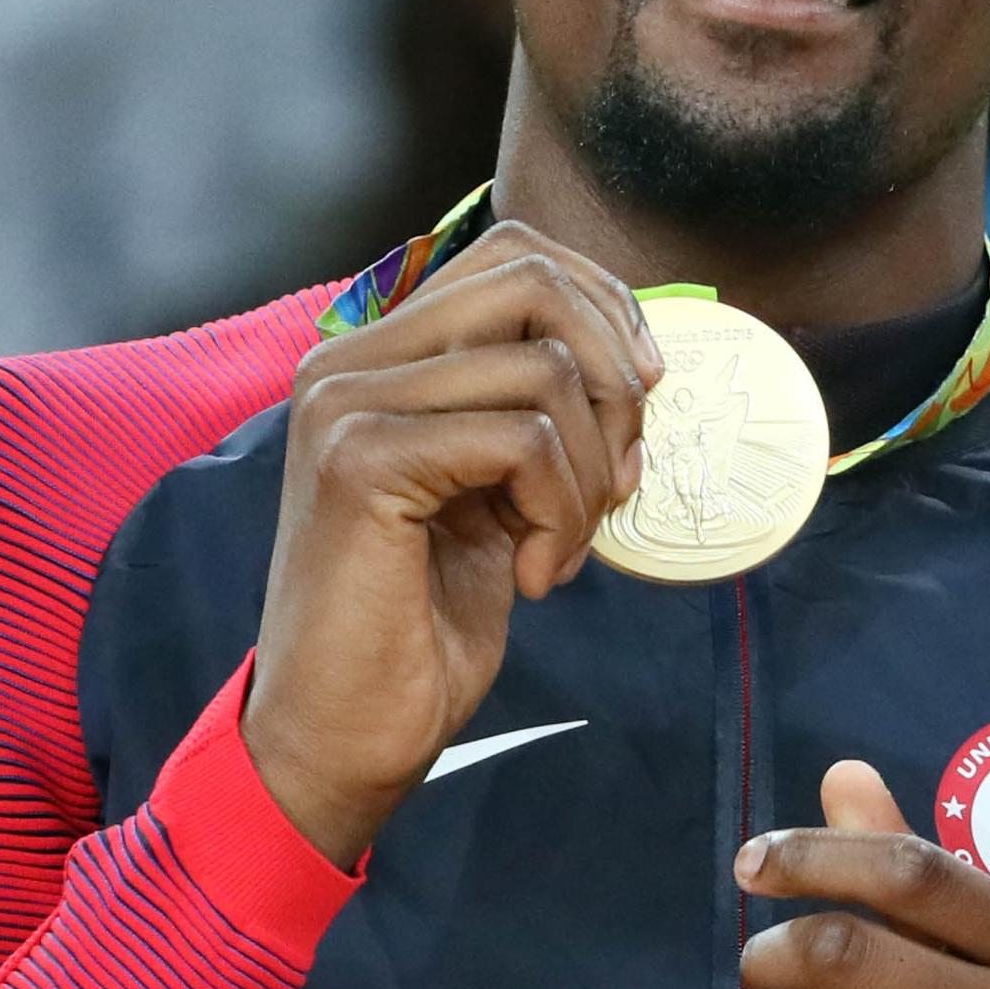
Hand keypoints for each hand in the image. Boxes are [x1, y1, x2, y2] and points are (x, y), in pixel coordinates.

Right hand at [240, 226, 657, 866]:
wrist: (342, 734)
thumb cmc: (420, 622)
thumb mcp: (494, 492)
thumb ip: (531, 411)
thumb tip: (638, 360)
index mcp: (378, 357)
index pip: (515, 254)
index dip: (607, 305)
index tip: (647, 393)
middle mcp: (348, 361)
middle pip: (534, 279)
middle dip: (615, 377)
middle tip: (621, 479)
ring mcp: (347, 403)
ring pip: (545, 371)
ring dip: (593, 474)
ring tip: (561, 549)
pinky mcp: (362, 459)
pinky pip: (526, 441)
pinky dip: (562, 514)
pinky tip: (534, 576)